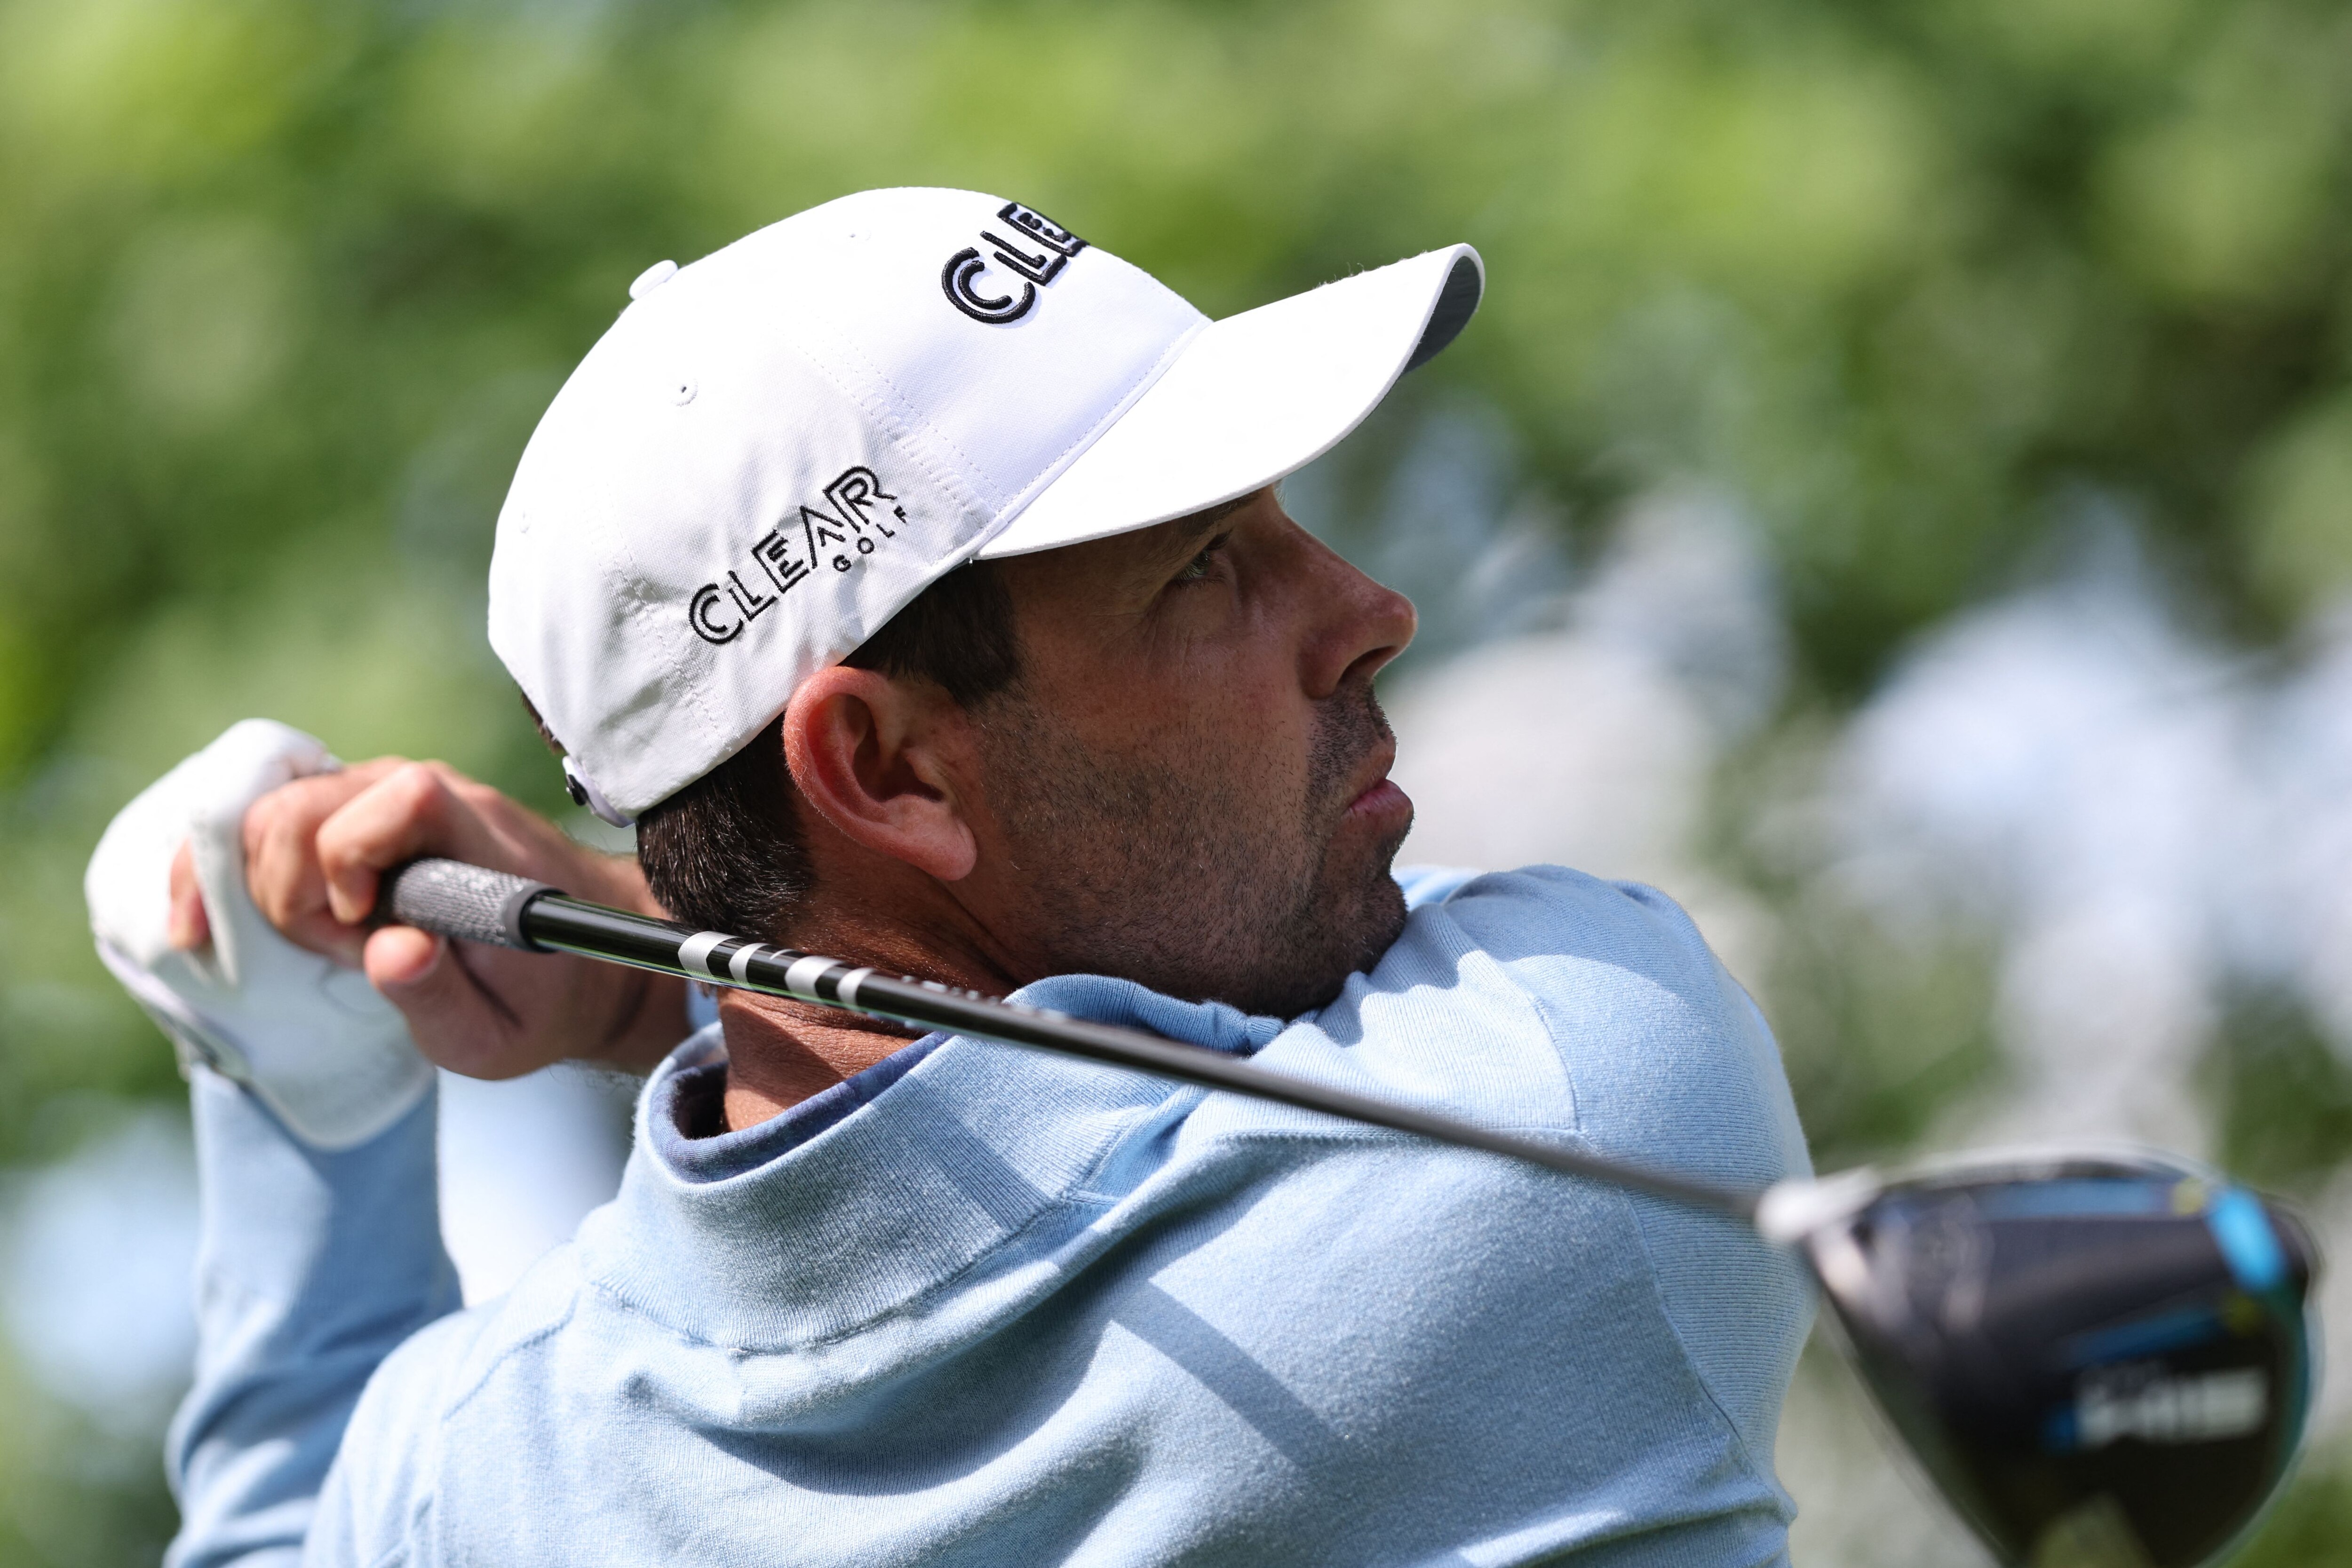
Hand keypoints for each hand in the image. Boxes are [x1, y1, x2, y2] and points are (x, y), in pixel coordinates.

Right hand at [168, 759, 688, 1076]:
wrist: (581, 961)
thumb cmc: (541, 1000)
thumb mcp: (498, 1033)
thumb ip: (440, 994)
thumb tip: (389, 949)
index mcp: (481, 840)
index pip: (403, 799)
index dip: (353, 860)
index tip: (362, 931)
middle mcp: (430, 794)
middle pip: (304, 803)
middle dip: (291, 891)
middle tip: (341, 952)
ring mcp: (385, 794)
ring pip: (274, 806)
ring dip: (266, 885)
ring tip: (324, 942)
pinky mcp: (356, 808)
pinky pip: (270, 814)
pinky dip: (231, 866)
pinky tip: (210, 921)